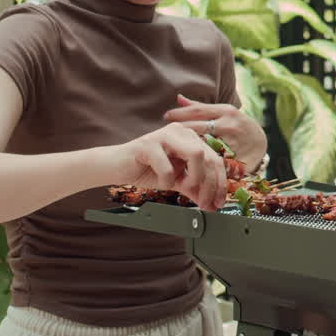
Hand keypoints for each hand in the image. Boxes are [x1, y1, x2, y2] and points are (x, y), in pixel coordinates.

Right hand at [111, 123, 226, 209]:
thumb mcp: (176, 180)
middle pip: (209, 157)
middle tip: (204, 203)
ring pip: (196, 154)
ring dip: (194, 178)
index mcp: (190, 138)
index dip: (220, 183)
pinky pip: (168, 167)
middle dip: (210, 185)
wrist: (116, 167)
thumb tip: (212, 203)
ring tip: (181, 186)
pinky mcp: (148, 144)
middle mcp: (181, 132)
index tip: (218, 203)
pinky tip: (161, 182)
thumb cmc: (146, 169)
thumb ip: (194, 189)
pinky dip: (167, 181)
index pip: (215, 159)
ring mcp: (165, 135)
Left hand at [164, 94, 267, 174]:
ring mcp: (234, 143)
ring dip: (188, 147)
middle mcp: (230, 125)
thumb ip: (200, 107)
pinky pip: (213, 161)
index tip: (166, 116)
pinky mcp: (236, 159)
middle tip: (165, 134)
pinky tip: (188, 162)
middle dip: (180, 131)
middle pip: (198, 128)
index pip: (198, 111)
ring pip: (204, 146)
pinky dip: (200, 162)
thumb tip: (178, 97)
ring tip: (173, 148)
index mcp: (226, 112)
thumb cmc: (237, 126)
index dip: (180, 113)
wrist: (261, 143)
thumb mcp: (223, 112)